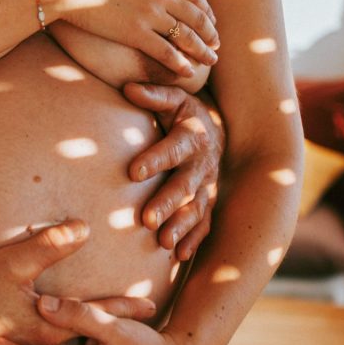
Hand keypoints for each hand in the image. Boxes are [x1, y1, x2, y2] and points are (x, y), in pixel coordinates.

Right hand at [48, 0, 218, 77]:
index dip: (206, 10)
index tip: (211, 21)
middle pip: (195, 17)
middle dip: (210, 33)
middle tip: (216, 46)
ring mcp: (149, 14)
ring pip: (185, 36)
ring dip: (201, 50)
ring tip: (210, 62)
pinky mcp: (135, 33)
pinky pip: (164, 51)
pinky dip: (179, 62)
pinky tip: (188, 71)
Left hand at [124, 83, 223, 259]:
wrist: (216, 130)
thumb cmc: (185, 113)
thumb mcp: (174, 99)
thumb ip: (153, 95)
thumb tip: (127, 87)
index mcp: (192, 137)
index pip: (173, 149)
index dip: (154, 159)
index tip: (133, 171)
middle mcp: (202, 165)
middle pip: (184, 186)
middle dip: (166, 204)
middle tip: (145, 220)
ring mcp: (208, 187)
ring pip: (196, 210)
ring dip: (180, 227)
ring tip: (163, 244)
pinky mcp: (208, 203)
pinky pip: (204, 224)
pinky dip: (194, 240)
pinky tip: (180, 256)